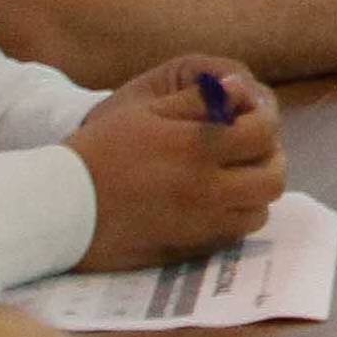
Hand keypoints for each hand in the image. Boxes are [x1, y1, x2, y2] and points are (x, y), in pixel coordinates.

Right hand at [64, 58, 286, 270]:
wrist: (64, 206)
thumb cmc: (101, 151)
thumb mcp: (146, 111)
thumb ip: (198, 99)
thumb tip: (239, 88)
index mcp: (198, 149)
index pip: (263, 133)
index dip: (265, 121)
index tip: (251, 117)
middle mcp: (208, 189)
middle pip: (272, 178)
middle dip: (269, 159)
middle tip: (250, 150)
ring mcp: (202, 223)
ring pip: (259, 211)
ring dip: (254, 192)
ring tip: (233, 177)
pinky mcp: (191, 248)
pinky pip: (233, 235)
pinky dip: (234, 217)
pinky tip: (214, 202)